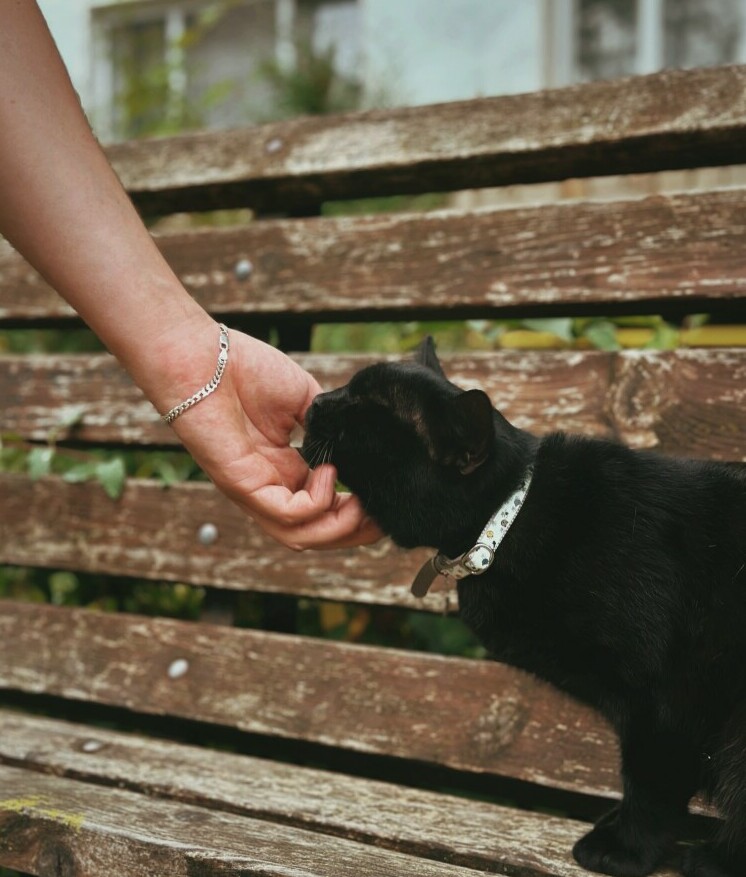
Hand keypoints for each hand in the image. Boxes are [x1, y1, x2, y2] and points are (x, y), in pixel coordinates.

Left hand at [164, 325, 382, 550]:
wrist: (202, 356)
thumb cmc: (244, 371)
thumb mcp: (304, 401)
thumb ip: (329, 428)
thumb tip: (356, 445)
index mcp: (282, 471)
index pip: (322, 510)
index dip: (355, 512)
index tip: (384, 499)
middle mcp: (269, 488)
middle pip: (315, 533)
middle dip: (355, 531)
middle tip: (385, 516)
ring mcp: (253, 491)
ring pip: (301, 537)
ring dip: (341, 528)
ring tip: (364, 504)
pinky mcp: (242, 485)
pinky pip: (287, 514)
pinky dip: (318, 501)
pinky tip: (329, 470)